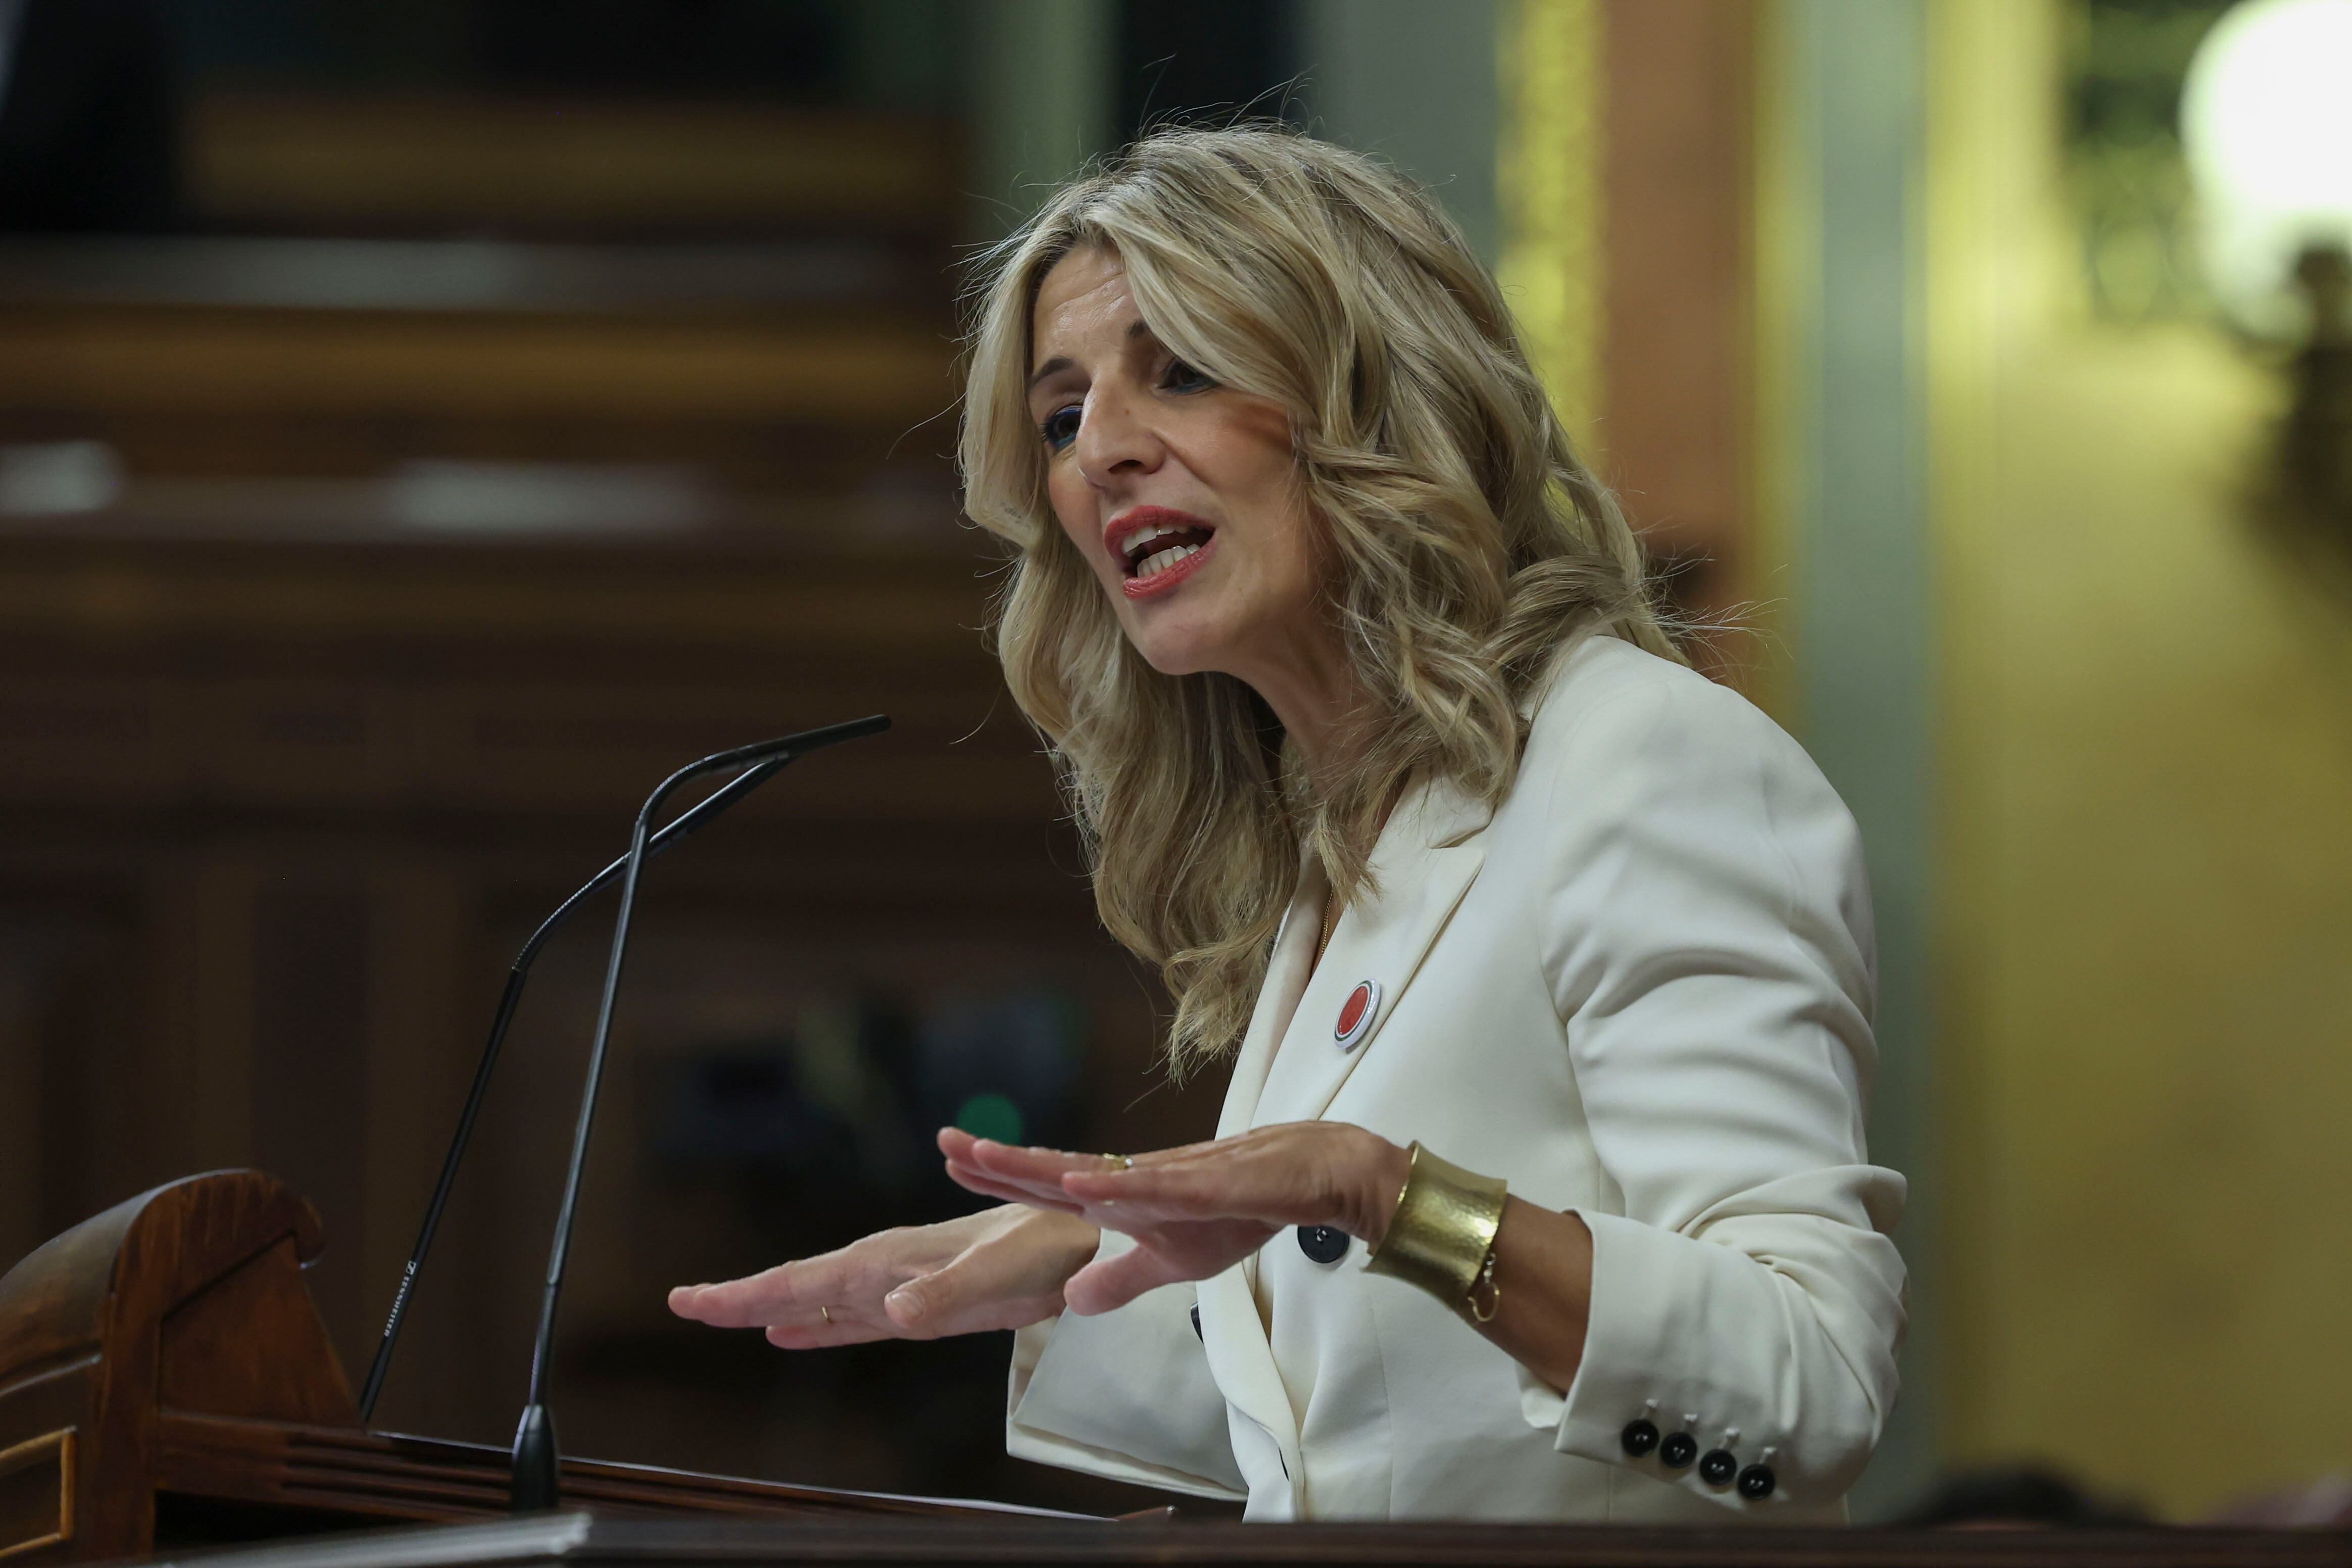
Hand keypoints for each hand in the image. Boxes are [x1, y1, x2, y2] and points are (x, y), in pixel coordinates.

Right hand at [667, 1203, 1098, 1346]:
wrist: (1083, 1236)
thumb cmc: (1045, 1251)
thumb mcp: (997, 1275)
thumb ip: (944, 1294)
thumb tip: (891, 1313)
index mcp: (889, 1260)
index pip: (801, 1280)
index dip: (745, 1295)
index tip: (691, 1301)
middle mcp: (884, 1270)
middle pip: (797, 1286)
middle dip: (740, 1298)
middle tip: (683, 1304)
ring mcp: (899, 1286)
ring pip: (818, 1301)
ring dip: (771, 1310)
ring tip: (723, 1315)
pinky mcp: (921, 1305)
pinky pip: (852, 1318)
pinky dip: (817, 1326)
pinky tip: (792, 1334)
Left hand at [940, 1122, 1410, 1316]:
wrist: (1310, 1173)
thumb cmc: (1242, 1207)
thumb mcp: (1173, 1261)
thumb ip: (1119, 1279)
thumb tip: (1068, 1302)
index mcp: (1124, 1200)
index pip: (1050, 1190)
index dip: (1000, 1179)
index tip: (950, 1161)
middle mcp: (1135, 1182)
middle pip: (1056, 1172)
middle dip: (999, 1161)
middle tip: (946, 1142)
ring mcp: (1168, 1179)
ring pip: (1094, 1172)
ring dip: (1041, 1166)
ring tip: (989, 1157)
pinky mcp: (1207, 1185)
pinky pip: (1154, 1188)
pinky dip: (1116, 1186)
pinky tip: (1081, 1183)